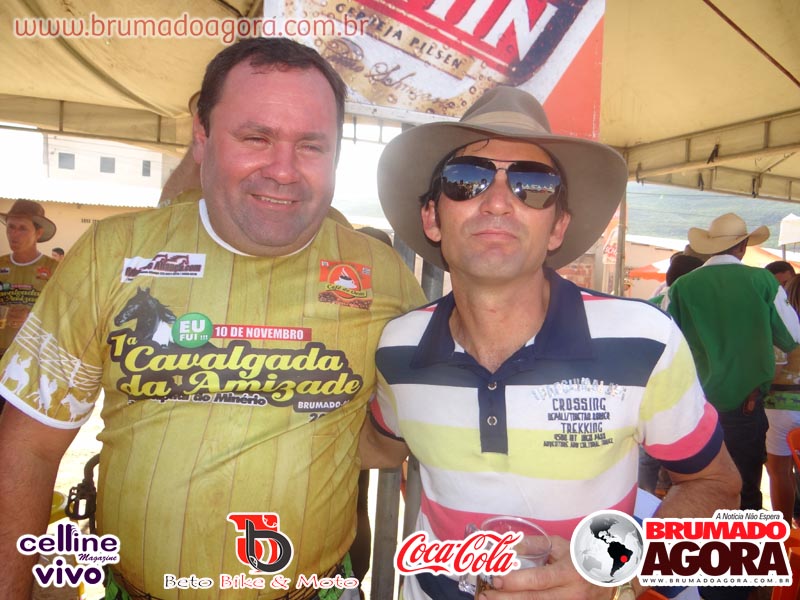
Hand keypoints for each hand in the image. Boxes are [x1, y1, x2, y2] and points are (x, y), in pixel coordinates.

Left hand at [479, 535, 610, 599]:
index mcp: (568, 573)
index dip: (516, 582)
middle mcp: (570, 594)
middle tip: (485, 596)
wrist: (609, 578)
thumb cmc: (582, 557)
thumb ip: (534, 544)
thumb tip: (508, 546)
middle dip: (506, 599)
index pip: (539, 580)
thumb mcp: (561, 545)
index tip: (495, 578)